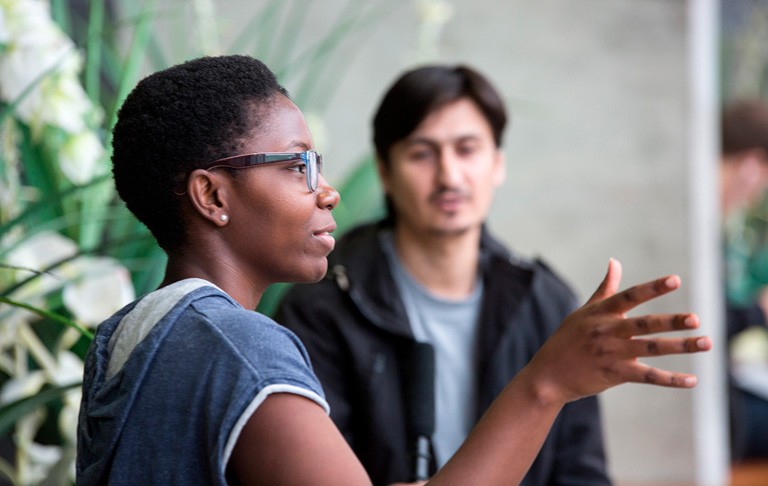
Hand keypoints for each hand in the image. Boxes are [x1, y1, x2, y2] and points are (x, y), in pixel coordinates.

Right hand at [524, 258, 711, 404]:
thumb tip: (615, 261)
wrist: (548, 375)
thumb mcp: (584, 312)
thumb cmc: (567, 340)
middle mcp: (607, 331)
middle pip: (645, 324)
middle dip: (672, 322)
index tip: (675, 280)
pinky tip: (691, 379)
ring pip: (651, 349)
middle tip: (695, 319)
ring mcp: (611, 353)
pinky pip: (647, 376)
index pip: (630, 296)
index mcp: (601, 313)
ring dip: (680, 346)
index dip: (653, 288)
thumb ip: (606, 289)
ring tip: (706, 342)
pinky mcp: (614, 374)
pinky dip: (670, 379)